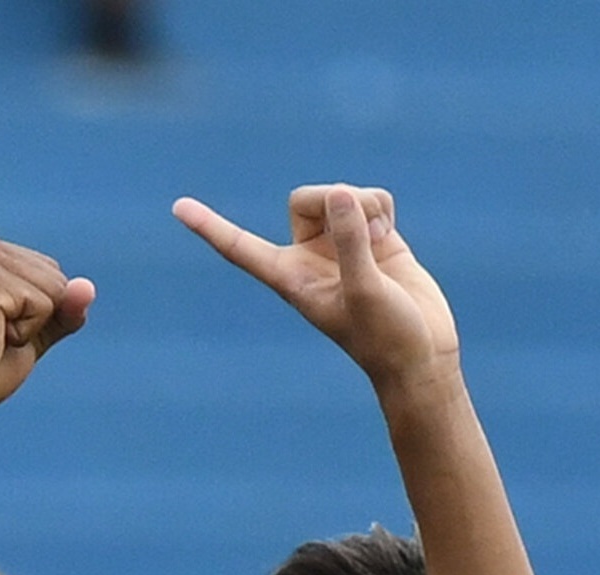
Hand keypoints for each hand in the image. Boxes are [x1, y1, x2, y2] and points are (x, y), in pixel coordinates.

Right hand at [0, 228, 93, 423]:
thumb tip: (89, 288)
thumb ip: (62, 311)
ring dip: (30, 328)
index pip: (50, 273)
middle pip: (56, 277)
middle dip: (36, 320)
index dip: (36, 315)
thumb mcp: (30, 335)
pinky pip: (44, 305)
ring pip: (54, 291)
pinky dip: (26, 334)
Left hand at [173, 183, 457, 388]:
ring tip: (380, 237)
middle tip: (360, 223)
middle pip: (303, 199)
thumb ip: (350, 243)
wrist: (422, 354)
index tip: (177, 207)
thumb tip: (341, 193)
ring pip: (340, 194)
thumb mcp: (365, 292)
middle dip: (333, 199)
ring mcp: (340, 246)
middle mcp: (309, 259)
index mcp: (290, 279)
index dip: (211, 228)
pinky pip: (369, 197)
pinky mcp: (372, 237)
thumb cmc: (386, 339)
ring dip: (364, 203)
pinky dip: (380, 206)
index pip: (240, 249)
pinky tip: (388, 233)